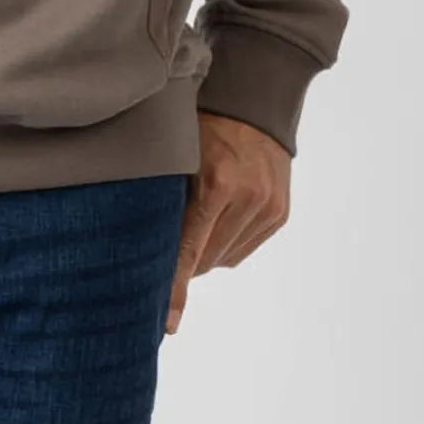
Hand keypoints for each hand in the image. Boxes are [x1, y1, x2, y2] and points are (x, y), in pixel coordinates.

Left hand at [165, 110, 290, 334]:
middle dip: (185, 260)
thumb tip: (143, 244)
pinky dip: (227, 243)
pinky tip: (216, 222)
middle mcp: (247, 199)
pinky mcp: (279, 213)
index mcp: (217, 184)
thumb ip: (167, 194)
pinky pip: (244, 248)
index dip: (175, 287)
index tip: (167, 323)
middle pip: (207, 258)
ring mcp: (267, 207)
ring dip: (206, 252)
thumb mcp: (179, 152)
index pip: (189, 248)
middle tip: (160, 249)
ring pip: (225, 258)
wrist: (254, 101)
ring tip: (193, 225)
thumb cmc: (203, 122)